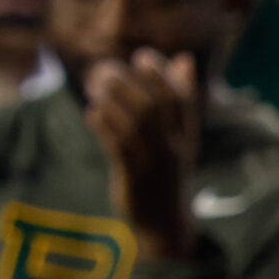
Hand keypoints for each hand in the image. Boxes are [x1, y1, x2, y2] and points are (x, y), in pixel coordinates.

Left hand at [86, 50, 202, 258]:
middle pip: (155, 108)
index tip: (140, 56)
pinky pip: (120, 149)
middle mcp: (175, 146)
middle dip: (129, 83)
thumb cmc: (167, 169)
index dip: (161, 75)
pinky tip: (91, 113)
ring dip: (112, 101)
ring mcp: (156, 163)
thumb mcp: (180, 136)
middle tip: (104, 69)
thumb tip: (184, 58)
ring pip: (136, 126)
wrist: (164, 222)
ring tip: (93, 85)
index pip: (180, 98)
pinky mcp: (135, 178)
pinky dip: (105, 127)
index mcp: (186, 134)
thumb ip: (181, 99)